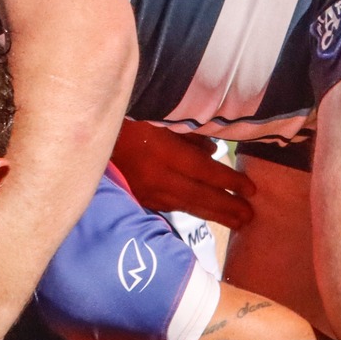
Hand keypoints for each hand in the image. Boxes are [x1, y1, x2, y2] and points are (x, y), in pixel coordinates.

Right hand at [110, 121, 253, 228]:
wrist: (89, 134)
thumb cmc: (129, 117)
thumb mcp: (161, 117)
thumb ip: (188, 134)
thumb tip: (212, 152)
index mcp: (163, 153)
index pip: (204, 171)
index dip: (229, 182)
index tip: (251, 191)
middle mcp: (156, 177)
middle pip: (198, 196)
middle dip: (226, 207)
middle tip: (251, 217)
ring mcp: (145, 191)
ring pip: (185, 206)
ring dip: (213, 214)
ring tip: (237, 222)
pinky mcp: (138, 197)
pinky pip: (170, 206)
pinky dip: (191, 209)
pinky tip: (205, 213)